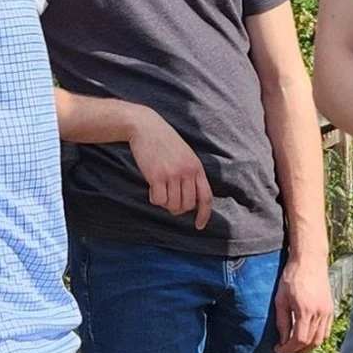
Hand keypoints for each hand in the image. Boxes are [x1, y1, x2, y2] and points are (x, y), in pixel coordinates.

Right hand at [123, 104, 212, 229]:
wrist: (146, 127)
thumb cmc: (164, 142)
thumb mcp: (185, 156)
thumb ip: (190, 175)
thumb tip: (189, 202)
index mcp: (197, 167)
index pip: (206, 197)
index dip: (204, 215)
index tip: (199, 226)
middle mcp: (187, 172)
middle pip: (187, 205)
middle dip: (177, 208)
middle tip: (168, 199)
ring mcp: (173, 174)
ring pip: (172, 205)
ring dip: (164, 203)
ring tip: (159, 189)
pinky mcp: (157, 176)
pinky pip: (158, 200)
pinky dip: (154, 199)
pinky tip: (152, 188)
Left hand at [275, 250, 336, 352]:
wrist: (309, 260)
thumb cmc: (292, 276)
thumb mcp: (280, 299)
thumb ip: (282, 321)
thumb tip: (283, 339)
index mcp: (305, 310)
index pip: (299, 340)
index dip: (287, 349)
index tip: (278, 350)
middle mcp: (320, 313)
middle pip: (311, 343)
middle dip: (296, 350)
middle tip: (284, 349)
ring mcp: (327, 311)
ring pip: (320, 339)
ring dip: (307, 346)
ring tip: (294, 344)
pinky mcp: (330, 309)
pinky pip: (325, 331)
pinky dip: (316, 338)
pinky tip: (306, 336)